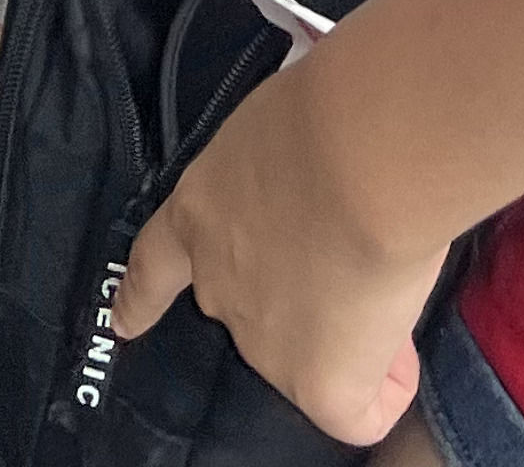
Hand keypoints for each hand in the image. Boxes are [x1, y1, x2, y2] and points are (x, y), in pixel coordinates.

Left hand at [110, 61, 437, 448]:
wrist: (361, 157)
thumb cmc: (328, 111)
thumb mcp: (272, 131)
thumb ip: (273, 175)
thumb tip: (314, 196)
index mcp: (199, 212)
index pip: (155, 266)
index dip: (142, 300)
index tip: (126, 323)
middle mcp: (218, 285)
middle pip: (249, 309)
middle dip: (295, 290)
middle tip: (346, 247)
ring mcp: (263, 342)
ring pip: (310, 352)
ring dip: (347, 326)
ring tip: (386, 270)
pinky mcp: (317, 383)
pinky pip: (357, 412)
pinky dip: (385, 384)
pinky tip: (397, 345)